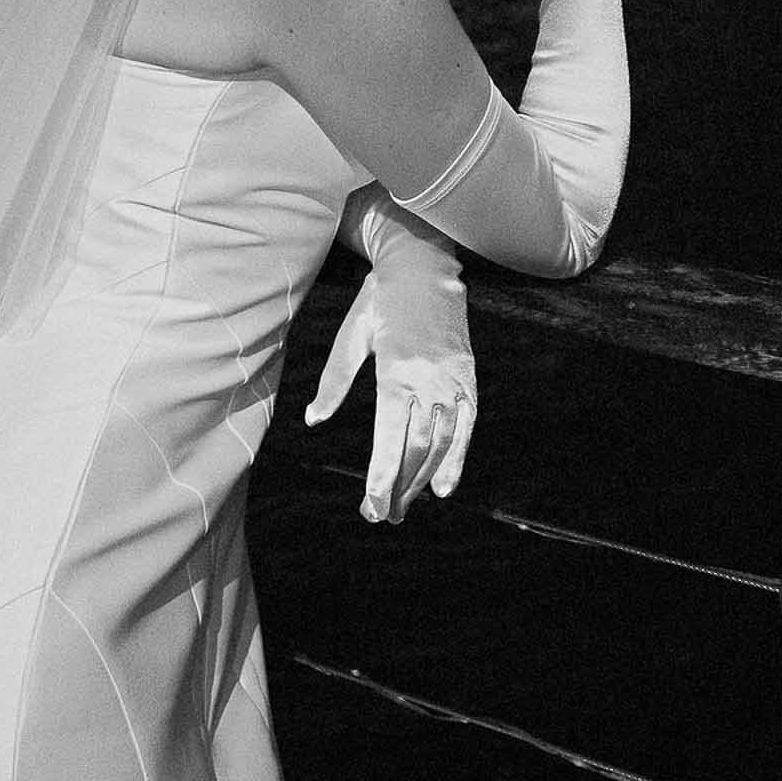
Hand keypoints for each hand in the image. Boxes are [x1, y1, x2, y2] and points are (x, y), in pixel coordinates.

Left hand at [304, 260, 476, 523]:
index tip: (372, 507)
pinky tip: (444, 486)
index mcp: (396, 370)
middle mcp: (429, 378)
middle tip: (383, 515)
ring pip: (441, 442)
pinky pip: (465, 424)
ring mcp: (452, 377)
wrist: (424, 265)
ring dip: (423, 480)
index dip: (382, 477)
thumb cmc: (379, 300)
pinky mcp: (467, 374)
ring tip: (405, 505)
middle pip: (417, 448)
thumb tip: (314, 419)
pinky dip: (457, 457)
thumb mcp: (351, 336)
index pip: (391, 437)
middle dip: (400, 488)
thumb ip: (334, 381)